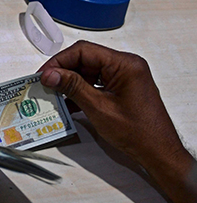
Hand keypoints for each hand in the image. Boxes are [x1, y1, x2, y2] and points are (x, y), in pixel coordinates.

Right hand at [37, 40, 183, 167]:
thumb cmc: (138, 132)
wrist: (158, 152)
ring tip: (53, 94)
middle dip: (63, 71)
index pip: (84, 51)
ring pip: (88, 71)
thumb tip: (51, 74)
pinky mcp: (121, 88)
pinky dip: (81, 91)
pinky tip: (67, 102)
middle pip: (85, 59)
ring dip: (70, 82)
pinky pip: (95, 82)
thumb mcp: (99, 108)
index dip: (60, 61)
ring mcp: (124, 77)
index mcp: (125, 64)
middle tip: (45, 84)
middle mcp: (126, 66)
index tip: (44, 74)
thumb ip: (73, 87)